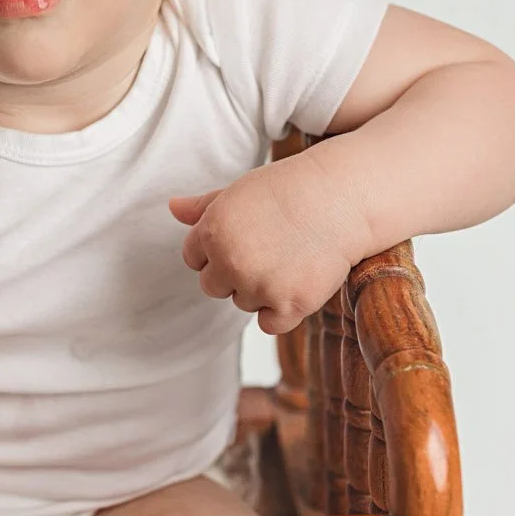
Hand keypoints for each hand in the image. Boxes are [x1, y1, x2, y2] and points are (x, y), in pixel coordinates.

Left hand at [170, 156, 371, 333]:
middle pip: (214, 287)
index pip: (194, 260)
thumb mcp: (239, 192)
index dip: (218, 251)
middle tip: (269, 249)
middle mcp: (229, 261)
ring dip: (262, 290)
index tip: (246, 238)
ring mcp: (259, 285)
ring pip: (244, 304)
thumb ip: (202, 207)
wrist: (342, 198)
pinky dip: (283, 311)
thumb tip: (172, 207)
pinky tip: (298, 281)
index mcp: (211, 232)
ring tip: (289, 258)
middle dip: (235, 273)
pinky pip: (270, 325)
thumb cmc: (290, 190)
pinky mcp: (290, 304)